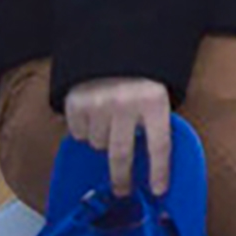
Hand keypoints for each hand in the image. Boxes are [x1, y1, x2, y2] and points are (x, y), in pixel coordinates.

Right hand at [63, 78, 171, 198]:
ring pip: (98, 144)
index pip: (159, 145)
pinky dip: (85, 130)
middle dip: (122, 178)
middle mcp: (126, 104)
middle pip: (122, 154)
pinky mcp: (76, 103)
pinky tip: (94, 115)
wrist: (113, 44)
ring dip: (103, 141)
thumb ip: (154, 121)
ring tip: (110, 123)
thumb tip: (152, 163)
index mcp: (155, 101)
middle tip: (123, 190)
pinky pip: (79, 133)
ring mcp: (99, 104)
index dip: (159, 171)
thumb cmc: (140, 77)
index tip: (157, 191)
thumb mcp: (157, 94)